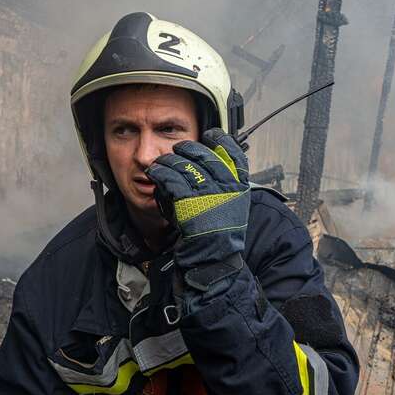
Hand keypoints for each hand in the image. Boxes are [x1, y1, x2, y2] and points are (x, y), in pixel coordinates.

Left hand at [145, 128, 249, 272]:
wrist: (212, 260)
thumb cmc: (217, 236)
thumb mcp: (230, 208)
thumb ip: (224, 186)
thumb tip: (211, 162)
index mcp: (240, 187)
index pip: (235, 154)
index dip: (222, 141)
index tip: (210, 135)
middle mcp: (227, 187)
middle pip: (204, 155)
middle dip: (188, 149)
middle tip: (178, 149)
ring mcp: (209, 194)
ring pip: (184, 165)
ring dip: (169, 160)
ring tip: (161, 162)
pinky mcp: (188, 203)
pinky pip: (171, 179)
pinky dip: (160, 173)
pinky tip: (154, 173)